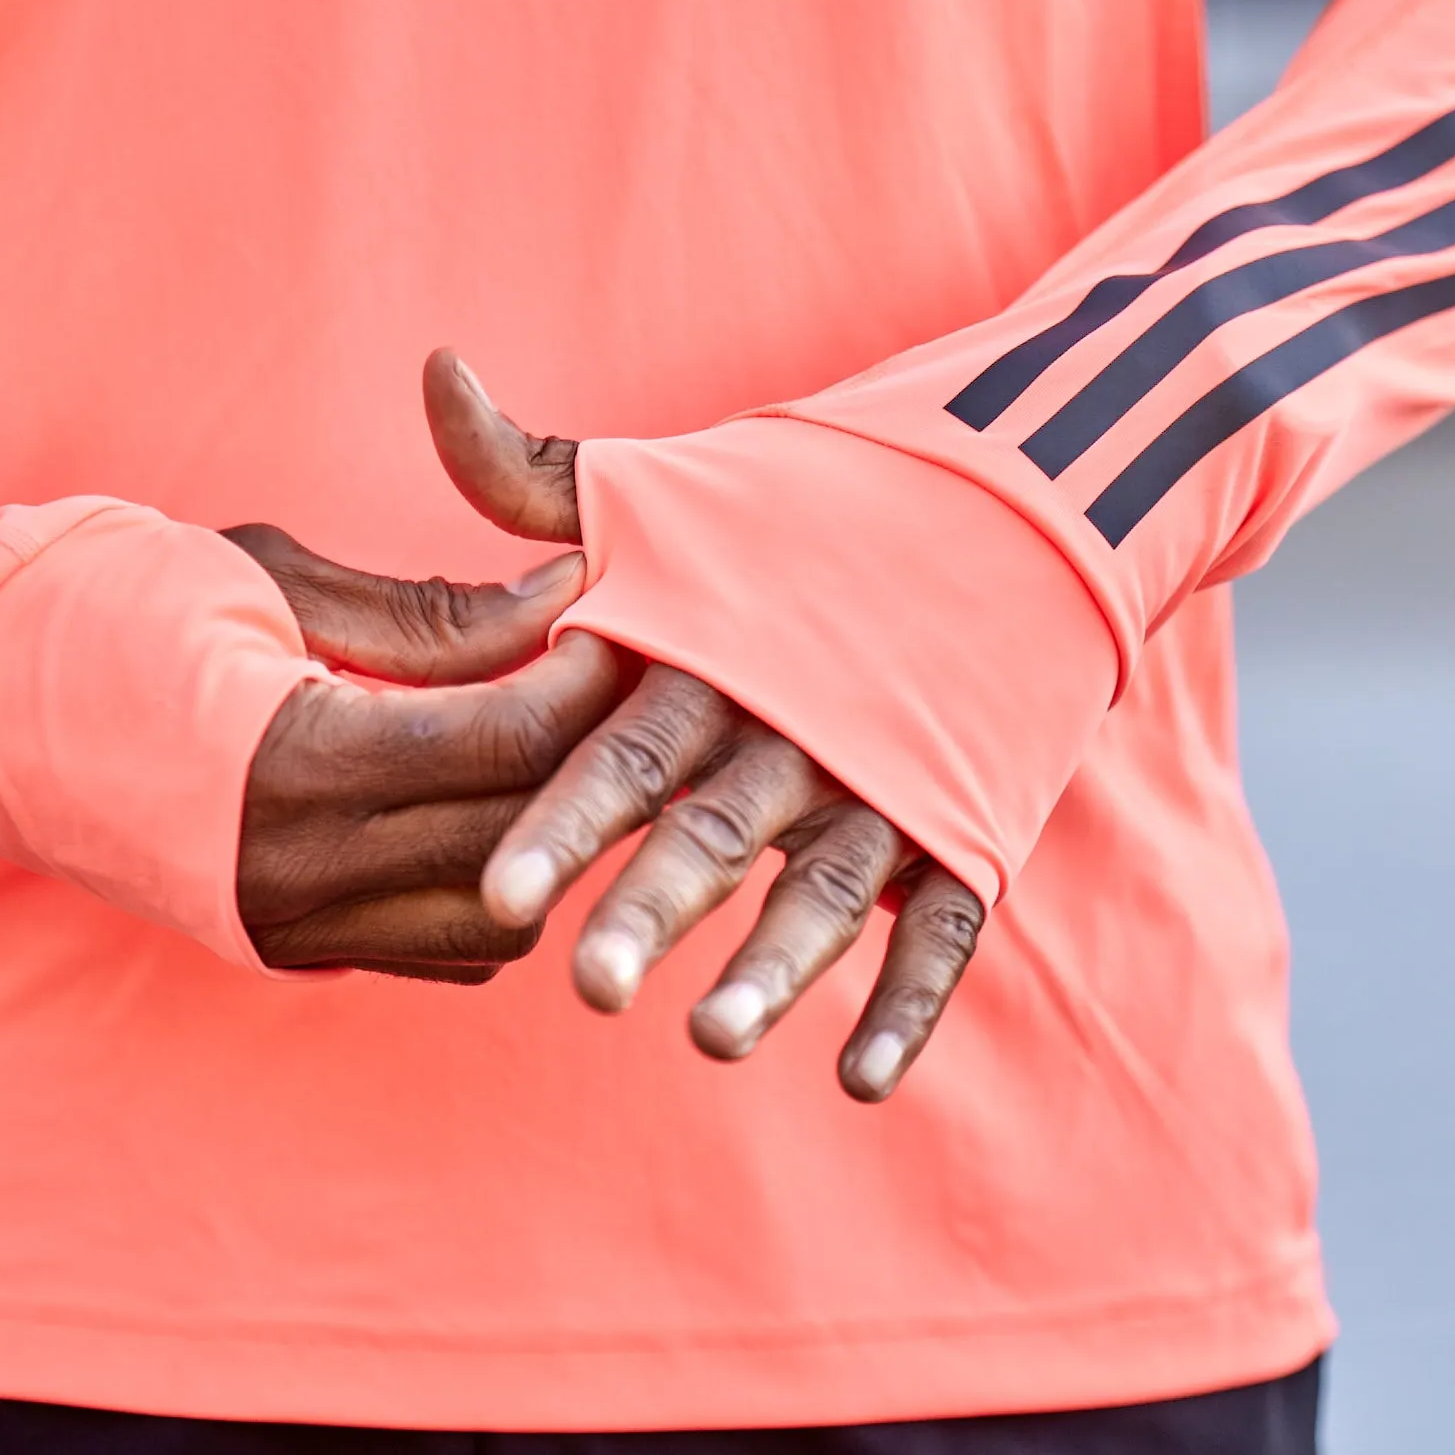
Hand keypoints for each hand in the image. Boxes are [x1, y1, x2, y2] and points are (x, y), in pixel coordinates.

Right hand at [225, 524, 622, 981]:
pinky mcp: (288, 952)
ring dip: (550, 847)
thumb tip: (568, 592)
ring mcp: (292, 928)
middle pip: (520, 844)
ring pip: (496, 929)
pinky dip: (491, 892)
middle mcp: (300, 870)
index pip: (504, 746)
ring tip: (565, 755)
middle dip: (594, 763)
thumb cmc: (118, 604)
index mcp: (297, 761)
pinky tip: (497, 813)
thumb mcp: (277, 580)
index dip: (583, 683)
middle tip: (628, 688)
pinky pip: (439, 954)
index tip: (619, 622)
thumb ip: (433, 614)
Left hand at [422, 349, 987, 1099]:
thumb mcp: (673, 489)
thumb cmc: (801, 517)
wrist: (1020, 497)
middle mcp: (803, 716)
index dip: (565, 821)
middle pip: (720, 820)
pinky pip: (947, 923)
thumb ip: (538, 474)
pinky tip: (861, 1082)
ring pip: (832, 882)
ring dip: (776, 964)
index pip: (625, 743)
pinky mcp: (970, 821)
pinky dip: (911, 1000)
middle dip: (657, 902)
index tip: (501, 900)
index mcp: (720, 648)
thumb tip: (435, 372)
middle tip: (588, 986)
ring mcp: (898, 773)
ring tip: (713, 1040)